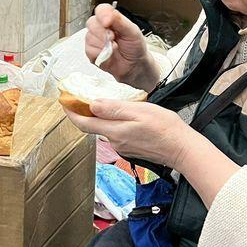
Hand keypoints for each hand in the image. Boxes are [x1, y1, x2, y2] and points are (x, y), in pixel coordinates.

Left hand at [64, 98, 198, 170]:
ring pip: (105, 129)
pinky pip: (116, 133)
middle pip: (93, 126)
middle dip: (84, 112)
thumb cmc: (165, 128)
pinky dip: (113, 123)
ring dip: (100, 117)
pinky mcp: (130, 149)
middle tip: (80, 98)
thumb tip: (92, 105)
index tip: (64, 102)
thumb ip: (114, 108)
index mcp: (115, 131)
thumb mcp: (139, 111)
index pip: (84, 123)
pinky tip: (122, 115)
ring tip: (102, 102)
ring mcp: (122, 147)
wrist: (182, 149)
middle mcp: (115, 141)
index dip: (71, 113)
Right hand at [86, 4, 157, 90]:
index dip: (102, 15)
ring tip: (114, 48)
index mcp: (111, 19)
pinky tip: (108, 55)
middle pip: (92, 23)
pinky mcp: (91, 52)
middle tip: (115, 39)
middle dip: (104, 33)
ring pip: (89, 37)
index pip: (101, 10)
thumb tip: (107, 15)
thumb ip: (119, 21)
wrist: (135, 66)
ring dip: (103, 45)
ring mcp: (94, 39)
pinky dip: (100, 54)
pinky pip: (89, 50)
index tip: (107, 23)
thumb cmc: (135, 47)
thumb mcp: (132, 31)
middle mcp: (101, 27)